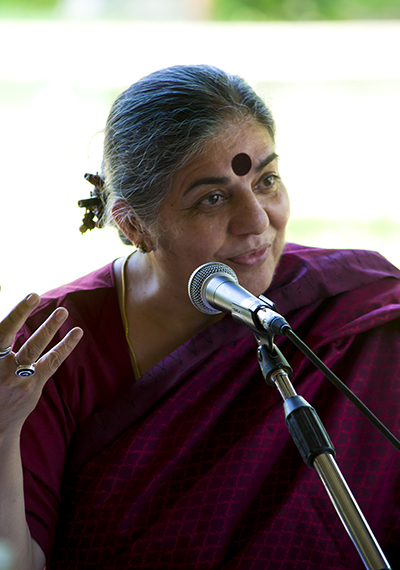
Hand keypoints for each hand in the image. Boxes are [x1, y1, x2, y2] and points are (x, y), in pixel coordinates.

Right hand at [0, 294, 82, 434]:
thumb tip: (5, 325)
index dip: (11, 315)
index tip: (23, 297)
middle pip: (7, 335)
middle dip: (20, 313)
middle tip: (34, 295)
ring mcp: (16, 377)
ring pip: (34, 347)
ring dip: (49, 327)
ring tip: (62, 310)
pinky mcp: (33, 385)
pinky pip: (52, 361)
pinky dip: (65, 346)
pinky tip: (77, 332)